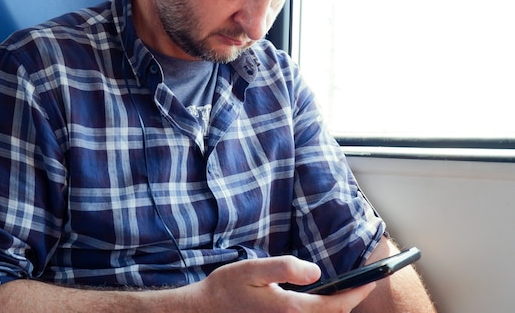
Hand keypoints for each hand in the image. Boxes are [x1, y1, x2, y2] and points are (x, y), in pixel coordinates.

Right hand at [180, 255, 374, 312]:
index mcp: (291, 309)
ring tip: (346, 292)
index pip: (336, 306)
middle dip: (351, 302)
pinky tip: (320, 301)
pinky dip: (322, 312)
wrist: (206, 309)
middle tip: (363, 284)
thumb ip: (285, 268)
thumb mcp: (253, 269)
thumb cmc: (228, 287)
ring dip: (337, 309)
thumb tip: (315, 271)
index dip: (357, 293)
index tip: (370, 281)